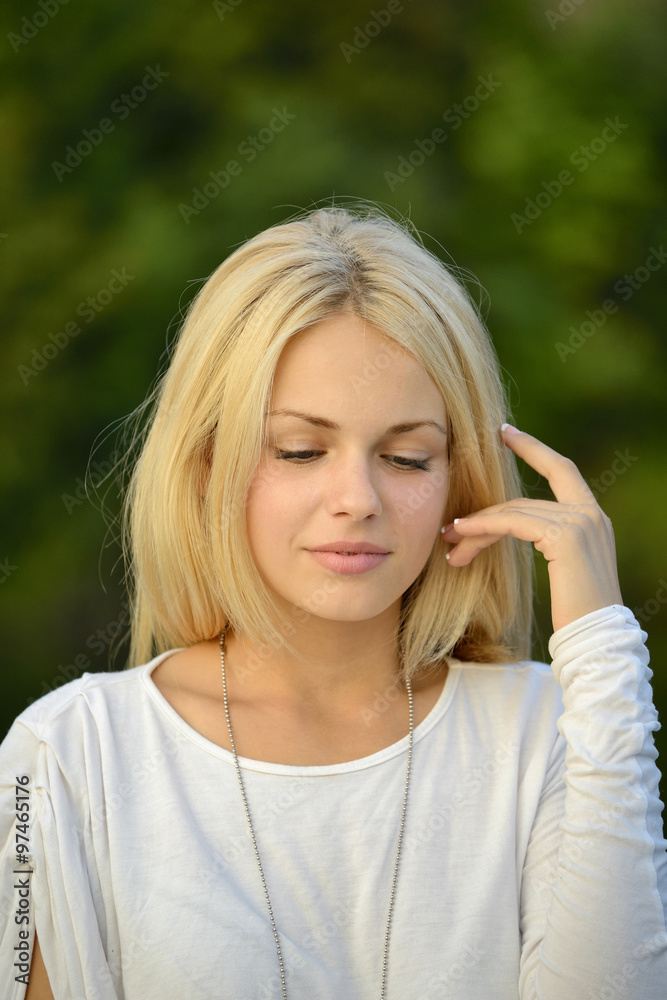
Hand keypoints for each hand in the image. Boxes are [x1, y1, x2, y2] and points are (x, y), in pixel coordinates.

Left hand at [440, 424, 623, 633]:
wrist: (597, 641)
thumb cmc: (576, 614)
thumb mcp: (563, 570)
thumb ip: (548, 541)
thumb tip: (510, 528)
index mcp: (594, 518)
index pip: (562, 470)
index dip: (533, 449)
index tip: (506, 432)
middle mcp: (591, 515)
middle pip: (523, 500)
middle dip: (483, 509)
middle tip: (450, 520)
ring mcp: (581, 523)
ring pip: (513, 513)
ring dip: (475, 527)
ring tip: (447, 540)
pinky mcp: (566, 537)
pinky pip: (513, 524)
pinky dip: (482, 528)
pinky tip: (460, 535)